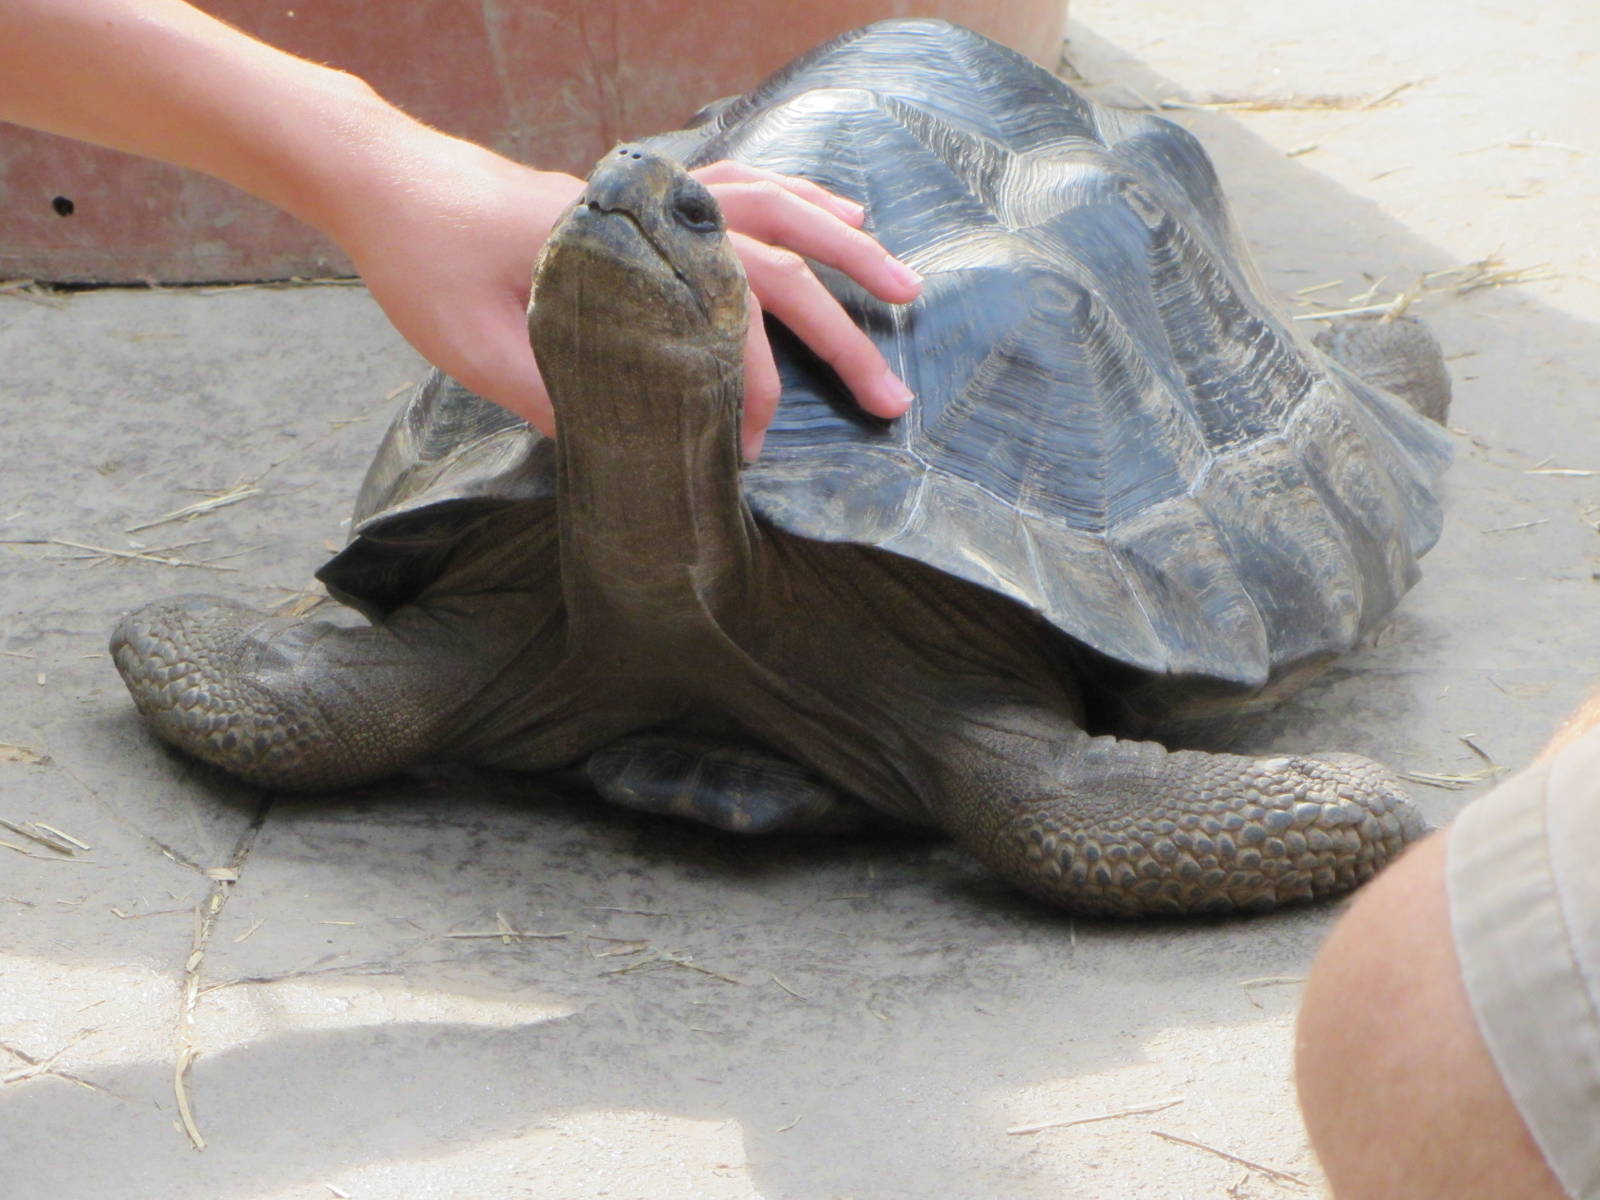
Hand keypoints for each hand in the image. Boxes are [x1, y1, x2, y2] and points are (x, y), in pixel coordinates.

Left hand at [328, 129, 919, 456]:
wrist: (383, 177)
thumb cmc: (420, 261)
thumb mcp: (472, 349)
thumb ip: (553, 395)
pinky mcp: (642, 195)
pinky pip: (743, 188)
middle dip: (843, 334)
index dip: (750, 395)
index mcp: (617, 252)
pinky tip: (839, 214)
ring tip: (905, 285)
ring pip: (776, 209)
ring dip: (845, 249)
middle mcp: (649, 214)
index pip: (718, 325)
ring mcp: (651, 197)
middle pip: (775, 264)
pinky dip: (799, 203)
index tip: (753, 454)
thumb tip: (632, 455)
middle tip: (894, 396)